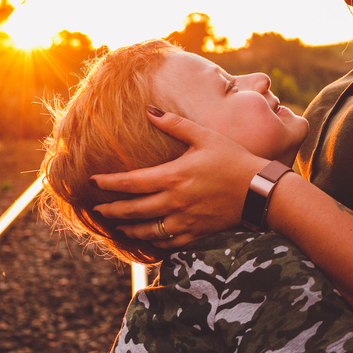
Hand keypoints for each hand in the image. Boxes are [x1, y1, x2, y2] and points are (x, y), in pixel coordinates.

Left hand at [91, 108, 268, 246]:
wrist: (259, 190)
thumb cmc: (233, 159)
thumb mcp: (205, 136)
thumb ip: (175, 124)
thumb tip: (150, 110)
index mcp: (173, 176)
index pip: (131, 182)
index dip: (108, 183)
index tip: (92, 182)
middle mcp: (175, 201)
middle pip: (133, 210)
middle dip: (112, 211)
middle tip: (98, 210)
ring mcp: (185, 220)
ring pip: (147, 230)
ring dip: (129, 229)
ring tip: (118, 226)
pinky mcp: (197, 232)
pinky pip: (168, 242)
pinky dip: (154, 241)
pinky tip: (149, 238)